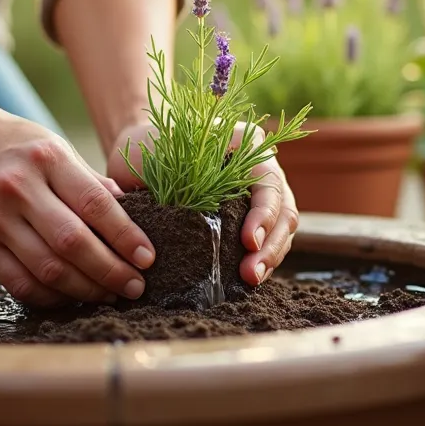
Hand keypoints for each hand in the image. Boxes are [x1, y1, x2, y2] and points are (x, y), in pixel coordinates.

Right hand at [0, 104, 156, 307]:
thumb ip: (91, 183)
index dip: (126, 237)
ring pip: (47, 269)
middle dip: (111, 271)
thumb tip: (133, 218)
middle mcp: (18, 188)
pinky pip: (19, 282)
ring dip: (85, 289)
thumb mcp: (57, 148)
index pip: (96, 205)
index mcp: (48, 159)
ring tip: (109, 294)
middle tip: (135, 286)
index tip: (147, 258)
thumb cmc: (16, 145)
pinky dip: (51, 297)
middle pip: (73, 243)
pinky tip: (72, 296)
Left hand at [108, 122, 297, 285]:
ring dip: (269, 258)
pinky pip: (265, 242)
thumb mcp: (159, 148)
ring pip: (280, 230)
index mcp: (246, 145)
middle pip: (283, 210)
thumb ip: (178, 168)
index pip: (269, 182)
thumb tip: (186, 208)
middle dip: (271, 245)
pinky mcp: (247, 219)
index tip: (248, 241)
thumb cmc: (149, 147)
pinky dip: (259, 260)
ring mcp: (257, 196)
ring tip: (251, 280)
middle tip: (251, 273)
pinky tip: (244, 280)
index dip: (265, 214)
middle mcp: (260, 170)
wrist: (141, 155)